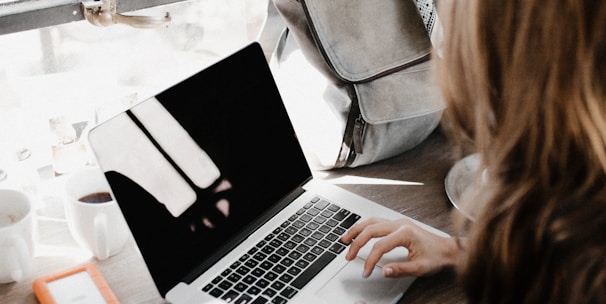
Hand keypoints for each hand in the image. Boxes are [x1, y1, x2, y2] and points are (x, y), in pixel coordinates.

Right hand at [341, 217, 458, 277]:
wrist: (448, 249)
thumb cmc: (437, 256)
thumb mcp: (420, 268)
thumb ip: (400, 269)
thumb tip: (384, 271)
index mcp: (405, 233)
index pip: (379, 246)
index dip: (370, 260)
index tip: (366, 271)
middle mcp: (400, 224)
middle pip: (370, 230)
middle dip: (356, 243)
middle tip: (348, 255)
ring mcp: (398, 222)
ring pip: (371, 221)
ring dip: (357, 230)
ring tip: (345, 239)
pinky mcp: (398, 224)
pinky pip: (376, 222)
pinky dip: (365, 227)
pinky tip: (359, 232)